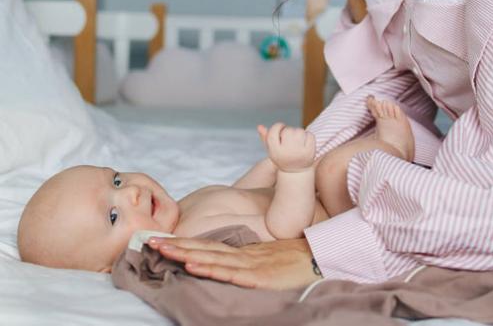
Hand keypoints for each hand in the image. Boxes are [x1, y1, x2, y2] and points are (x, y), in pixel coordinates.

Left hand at [148, 237, 321, 289]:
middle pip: (203, 249)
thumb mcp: (264, 257)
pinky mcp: (259, 276)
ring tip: (163, 249)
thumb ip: (244, 258)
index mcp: (241, 251)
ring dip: (185, 253)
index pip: (206, 246)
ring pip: (211, 258)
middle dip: (175, 245)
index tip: (160, 239)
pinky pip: (231, 273)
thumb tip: (221, 260)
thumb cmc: (292, 260)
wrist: (320, 258)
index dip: (183, 242)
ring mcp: (250, 264)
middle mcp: (241, 255)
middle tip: (149, 240)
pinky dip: (211, 268)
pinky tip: (194, 265)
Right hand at [258, 123, 315, 171]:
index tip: (280, 128)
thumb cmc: (281, 157)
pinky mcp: (310, 152)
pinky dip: (308, 136)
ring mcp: (299, 152)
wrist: (296, 171)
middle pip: (288, 130)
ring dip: (298, 133)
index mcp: (274, 151)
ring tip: (296, 141)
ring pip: (299, 131)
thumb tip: (259, 126)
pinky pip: (310, 135)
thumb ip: (265, 137)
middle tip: (289, 138)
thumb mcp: (271, 149)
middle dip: (288, 130)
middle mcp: (286, 152)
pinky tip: (304, 143)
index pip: (274, 130)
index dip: (278, 126)